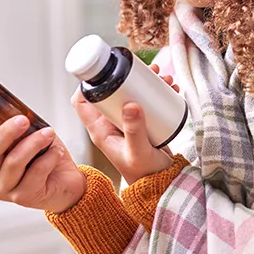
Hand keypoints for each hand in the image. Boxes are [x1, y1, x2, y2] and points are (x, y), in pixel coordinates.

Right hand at [0, 112, 86, 213]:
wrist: (66, 183)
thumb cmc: (46, 157)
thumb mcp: (30, 136)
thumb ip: (19, 126)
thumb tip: (19, 111)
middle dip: (6, 132)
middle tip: (23, 120)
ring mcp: (5, 188)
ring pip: (13, 162)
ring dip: (33, 143)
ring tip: (49, 133)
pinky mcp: (23, 197)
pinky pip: (35, 173)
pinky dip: (48, 158)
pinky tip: (56, 152)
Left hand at [72, 63, 178, 183]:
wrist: (161, 183)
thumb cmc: (145, 174)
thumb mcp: (138, 152)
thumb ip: (134, 131)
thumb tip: (131, 104)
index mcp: (101, 130)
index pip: (82, 102)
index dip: (88, 83)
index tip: (105, 71)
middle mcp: (111, 123)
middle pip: (111, 90)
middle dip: (130, 77)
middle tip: (150, 72)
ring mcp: (127, 122)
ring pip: (131, 93)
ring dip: (148, 83)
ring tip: (166, 80)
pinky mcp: (142, 122)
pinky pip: (146, 100)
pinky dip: (157, 92)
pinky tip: (171, 89)